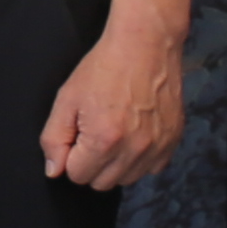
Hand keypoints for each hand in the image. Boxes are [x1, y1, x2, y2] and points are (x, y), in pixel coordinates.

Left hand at [41, 21, 187, 187]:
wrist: (145, 45)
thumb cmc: (105, 67)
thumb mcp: (67, 99)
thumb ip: (54, 138)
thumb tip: (54, 170)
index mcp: (104, 139)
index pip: (77, 175)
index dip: (71, 155)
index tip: (77, 133)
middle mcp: (134, 149)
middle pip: (102, 183)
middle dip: (91, 162)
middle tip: (94, 130)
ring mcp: (157, 147)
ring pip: (126, 179)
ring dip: (115, 163)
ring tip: (114, 129)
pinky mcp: (172, 142)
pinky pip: (150, 169)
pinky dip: (139, 158)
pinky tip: (133, 132)